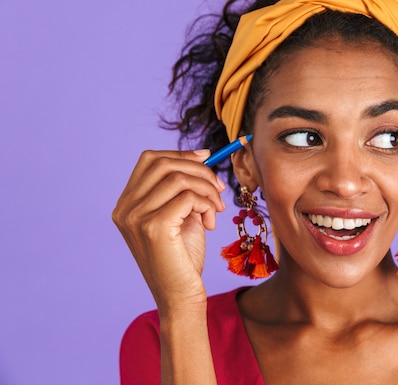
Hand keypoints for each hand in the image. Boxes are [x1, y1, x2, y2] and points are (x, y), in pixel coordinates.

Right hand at [112, 149, 226, 313]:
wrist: (181, 297)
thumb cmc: (183, 257)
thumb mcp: (181, 215)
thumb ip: (183, 188)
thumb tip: (202, 154)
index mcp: (126, 204)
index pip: (150, 160)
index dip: (180, 154)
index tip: (207, 157)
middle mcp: (125, 209)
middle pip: (163, 163)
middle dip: (199, 169)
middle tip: (219, 189)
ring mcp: (136, 217)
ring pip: (179, 178)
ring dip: (207, 190)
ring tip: (217, 210)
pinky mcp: (154, 227)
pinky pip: (188, 197)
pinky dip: (207, 204)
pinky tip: (211, 223)